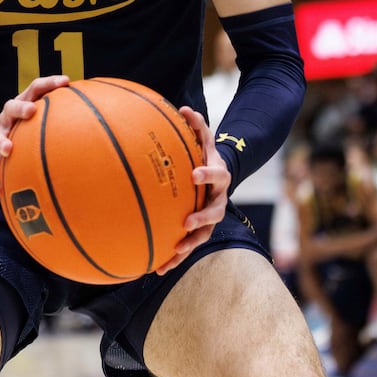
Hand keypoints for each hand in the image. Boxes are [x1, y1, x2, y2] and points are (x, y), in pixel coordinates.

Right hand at [0, 75, 69, 196]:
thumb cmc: (31, 131)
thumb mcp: (44, 122)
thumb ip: (67, 119)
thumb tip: (106, 124)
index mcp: (24, 104)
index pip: (35, 88)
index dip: (48, 83)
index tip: (65, 81)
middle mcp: (9, 117)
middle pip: (12, 106)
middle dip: (22, 107)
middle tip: (32, 110)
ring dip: (2, 141)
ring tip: (8, 149)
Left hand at [155, 106, 229, 274]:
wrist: (218, 177)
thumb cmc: (205, 156)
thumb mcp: (204, 140)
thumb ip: (197, 126)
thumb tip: (183, 107)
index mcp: (218, 176)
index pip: (215, 175)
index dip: (206, 174)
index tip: (194, 174)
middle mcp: (218, 199)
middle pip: (215, 211)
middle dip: (201, 217)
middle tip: (186, 222)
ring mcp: (211, 217)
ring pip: (204, 234)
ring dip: (189, 244)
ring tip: (174, 252)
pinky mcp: (201, 230)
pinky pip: (189, 246)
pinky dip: (175, 257)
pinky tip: (158, 268)